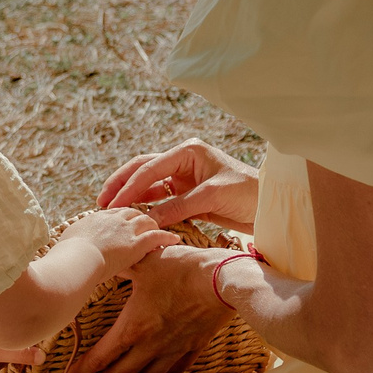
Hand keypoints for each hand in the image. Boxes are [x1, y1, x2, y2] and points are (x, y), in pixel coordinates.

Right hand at [54, 206, 169, 279]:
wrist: (75, 262)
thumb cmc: (66, 257)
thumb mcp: (66, 242)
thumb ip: (72, 240)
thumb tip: (66, 246)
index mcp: (97, 218)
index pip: (114, 211)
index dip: (122, 215)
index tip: (126, 221)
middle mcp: (113, 219)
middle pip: (132, 211)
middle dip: (141, 216)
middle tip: (148, 222)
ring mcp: (126, 230)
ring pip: (146, 220)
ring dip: (155, 224)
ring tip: (161, 230)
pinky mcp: (136, 243)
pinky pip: (157, 236)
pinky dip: (167, 237)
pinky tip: (175, 239)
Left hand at [62, 244, 234, 372]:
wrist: (224, 281)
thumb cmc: (183, 269)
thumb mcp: (146, 262)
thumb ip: (123, 265)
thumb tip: (108, 258)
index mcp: (134, 326)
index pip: (101, 357)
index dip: (82, 372)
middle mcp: (150, 345)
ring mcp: (173, 350)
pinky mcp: (193, 349)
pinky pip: (173, 371)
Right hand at [98, 138, 258, 228]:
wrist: (270, 206)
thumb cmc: (247, 192)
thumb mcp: (212, 196)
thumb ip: (179, 206)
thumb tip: (147, 220)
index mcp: (188, 151)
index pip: (150, 167)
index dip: (129, 186)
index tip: (113, 203)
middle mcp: (183, 161)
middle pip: (143, 170)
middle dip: (121, 186)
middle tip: (102, 203)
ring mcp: (184, 178)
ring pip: (149, 186)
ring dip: (131, 198)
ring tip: (112, 212)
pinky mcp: (187, 195)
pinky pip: (161, 201)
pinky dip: (147, 208)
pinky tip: (134, 218)